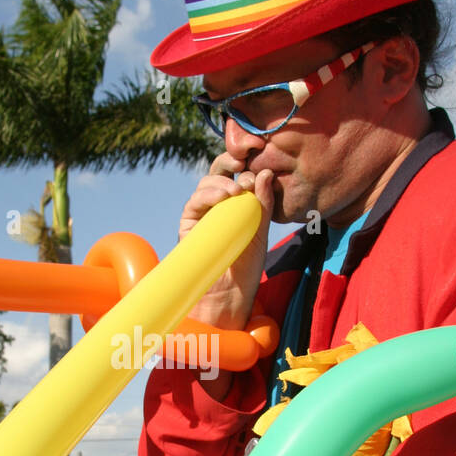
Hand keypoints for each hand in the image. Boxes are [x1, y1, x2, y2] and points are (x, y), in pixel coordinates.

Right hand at [179, 153, 273, 330]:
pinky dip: (208, 195)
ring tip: (236, 191)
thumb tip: (266, 173)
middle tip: (244, 162)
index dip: (247, 164)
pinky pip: (194, 202)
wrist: (229, 293)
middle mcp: (218, 204)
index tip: (261, 162)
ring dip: (221, 181)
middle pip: (220, 172)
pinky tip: (224, 197)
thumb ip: (263, 203)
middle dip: (230, 162)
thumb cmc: (247, 265)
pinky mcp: (188, 223)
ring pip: (206, 183)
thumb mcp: (260, 230)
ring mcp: (202, 212)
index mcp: (238, 203)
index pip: (239, 174)